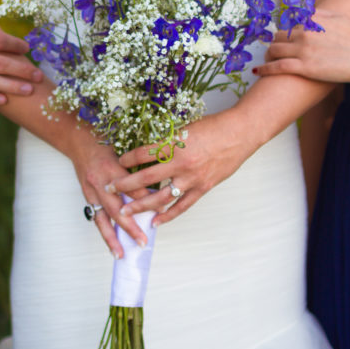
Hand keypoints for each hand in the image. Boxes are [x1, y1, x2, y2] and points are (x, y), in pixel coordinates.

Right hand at [67, 134, 153, 257]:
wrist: (79, 142)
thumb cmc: (105, 144)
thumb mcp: (125, 151)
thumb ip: (139, 167)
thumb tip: (159, 186)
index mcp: (113, 168)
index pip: (133, 188)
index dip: (148, 199)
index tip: (163, 208)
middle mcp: (101, 182)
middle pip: (116, 209)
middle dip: (130, 227)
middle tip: (143, 241)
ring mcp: (92, 191)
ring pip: (103, 219)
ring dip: (112, 238)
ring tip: (121, 254)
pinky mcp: (87, 197)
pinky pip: (96, 218)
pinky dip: (104, 232)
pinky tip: (111, 246)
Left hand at [107, 110, 256, 225]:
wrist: (240, 133)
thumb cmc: (213, 126)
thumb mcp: (185, 127)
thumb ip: (168, 140)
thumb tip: (149, 149)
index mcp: (175, 144)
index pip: (142, 154)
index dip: (126, 159)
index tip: (117, 162)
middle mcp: (181, 163)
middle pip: (146, 178)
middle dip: (124, 185)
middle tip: (109, 190)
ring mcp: (192, 178)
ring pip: (161, 198)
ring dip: (141, 206)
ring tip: (126, 212)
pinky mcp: (203, 188)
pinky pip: (182, 206)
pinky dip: (168, 215)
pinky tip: (155, 221)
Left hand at [255, 9, 349, 83]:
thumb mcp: (338, 18)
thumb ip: (319, 13)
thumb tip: (307, 10)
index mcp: (311, 20)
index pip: (286, 23)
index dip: (281, 32)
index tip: (277, 38)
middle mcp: (304, 32)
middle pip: (277, 36)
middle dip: (274, 43)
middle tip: (272, 51)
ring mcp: (303, 50)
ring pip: (274, 50)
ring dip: (268, 55)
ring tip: (267, 60)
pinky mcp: (304, 67)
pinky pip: (277, 67)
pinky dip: (265, 69)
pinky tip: (257, 71)